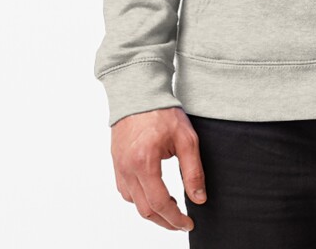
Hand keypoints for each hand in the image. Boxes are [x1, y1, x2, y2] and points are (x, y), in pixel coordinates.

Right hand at [110, 107, 206, 232]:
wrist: (140, 92)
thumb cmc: (163, 112)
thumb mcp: (186, 139)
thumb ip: (193, 171)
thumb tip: (199, 199)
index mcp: (144, 163)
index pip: (159, 203)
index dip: (175, 219)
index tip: (188, 223)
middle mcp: (127, 168)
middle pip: (144, 209)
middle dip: (164, 221)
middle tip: (181, 222)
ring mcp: (119, 166)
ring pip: (133, 202)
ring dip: (151, 211)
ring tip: (170, 208)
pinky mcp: (116, 162)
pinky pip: (125, 190)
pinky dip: (139, 197)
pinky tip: (152, 193)